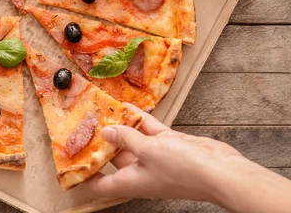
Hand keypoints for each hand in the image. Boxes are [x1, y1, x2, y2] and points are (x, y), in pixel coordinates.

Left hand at [93, 104, 290, 211]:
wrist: (221, 171)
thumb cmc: (183, 168)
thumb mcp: (148, 151)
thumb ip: (126, 139)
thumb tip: (106, 132)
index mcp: (130, 181)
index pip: (100, 184)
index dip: (84, 176)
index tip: (69, 164)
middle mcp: (140, 171)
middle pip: (113, 158)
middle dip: (100, 142)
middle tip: (83, 123)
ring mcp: (155, 157)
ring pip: (131, 140)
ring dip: (119, 126)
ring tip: (101, 109)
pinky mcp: (169, 145)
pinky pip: (149, 131)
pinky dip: (140, 120)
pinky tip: (127, 106)